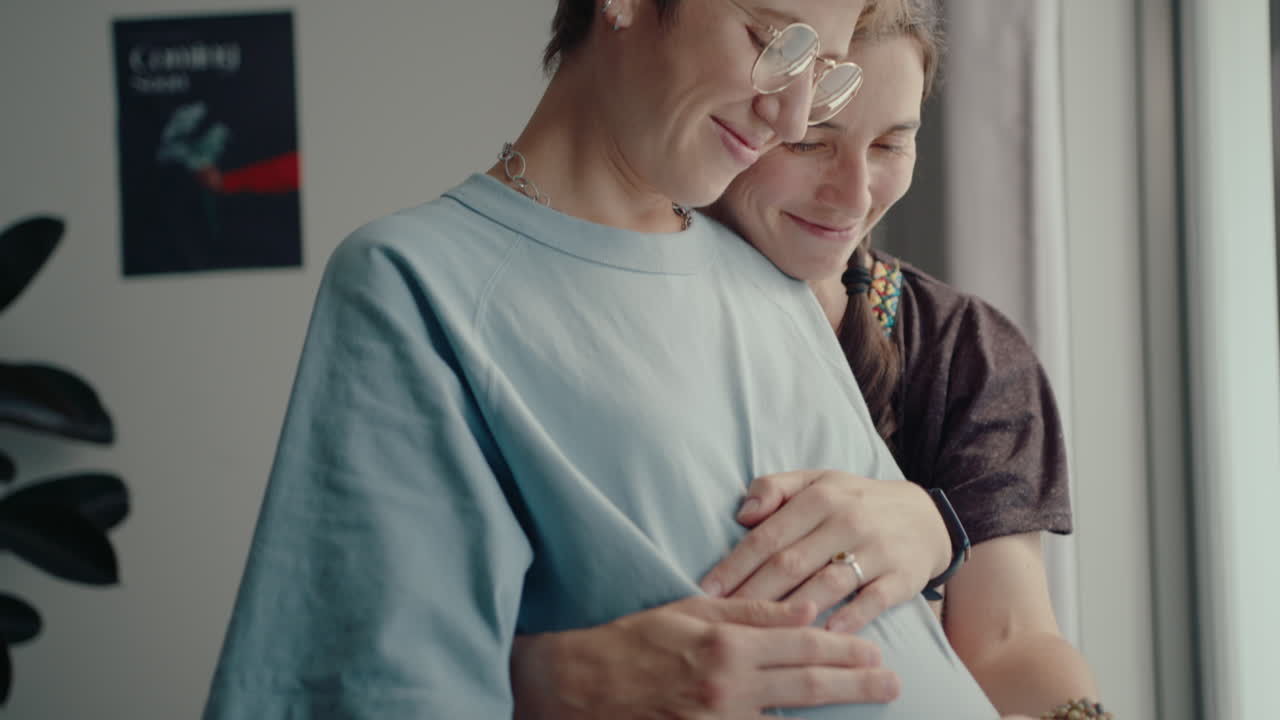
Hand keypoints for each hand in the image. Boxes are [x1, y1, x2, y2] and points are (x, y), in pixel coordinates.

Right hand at [511, 596, 898, 718]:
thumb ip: (752, 613)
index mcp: (727, 646)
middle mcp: (729, 688)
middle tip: (893, 684)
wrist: (584, 685)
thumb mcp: (692, 611)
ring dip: (834, 713)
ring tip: (869, 703)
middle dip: (856, 685)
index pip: (801, 646)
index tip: (875, 652)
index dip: (843, 650)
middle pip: (807, 687)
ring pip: (790, 719)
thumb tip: (805, 609)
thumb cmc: (637, 640)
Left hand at [699, 470, 950, 633]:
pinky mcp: (903, 575)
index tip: (707, 591)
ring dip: (791, 611)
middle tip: (723, 620)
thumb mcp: (817, 481)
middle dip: (752, 594)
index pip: (767, 535)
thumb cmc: (855, 502)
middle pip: (791, 563)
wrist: (925, 517)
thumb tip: (742, 514)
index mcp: (819, 497)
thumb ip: (775, 489)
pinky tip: (823, 636)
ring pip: (826, 583)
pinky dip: (849, 618)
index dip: (735, 565)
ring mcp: (877, 548)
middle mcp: (847, 520)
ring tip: (760, 635)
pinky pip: (873, 599)